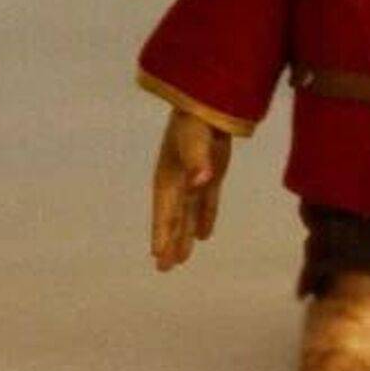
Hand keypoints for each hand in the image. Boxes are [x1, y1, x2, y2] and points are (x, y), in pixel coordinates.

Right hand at [150, 108, 231, 269]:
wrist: (209, 101)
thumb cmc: (195, 120)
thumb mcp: (194, 139)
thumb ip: (197, 161)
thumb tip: (199, 182)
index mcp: (168, 177)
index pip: (164, 211)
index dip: (160, 233)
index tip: (157, 255)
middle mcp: (179, 182)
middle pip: (174, 218)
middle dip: (169, 242)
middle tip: (164, 269)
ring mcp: (195, 179)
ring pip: (189, 215)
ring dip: (186, 236)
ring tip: (181, 260)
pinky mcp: (212, 174)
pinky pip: (207, 202)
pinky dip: (206, 218)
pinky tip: (204, 235)